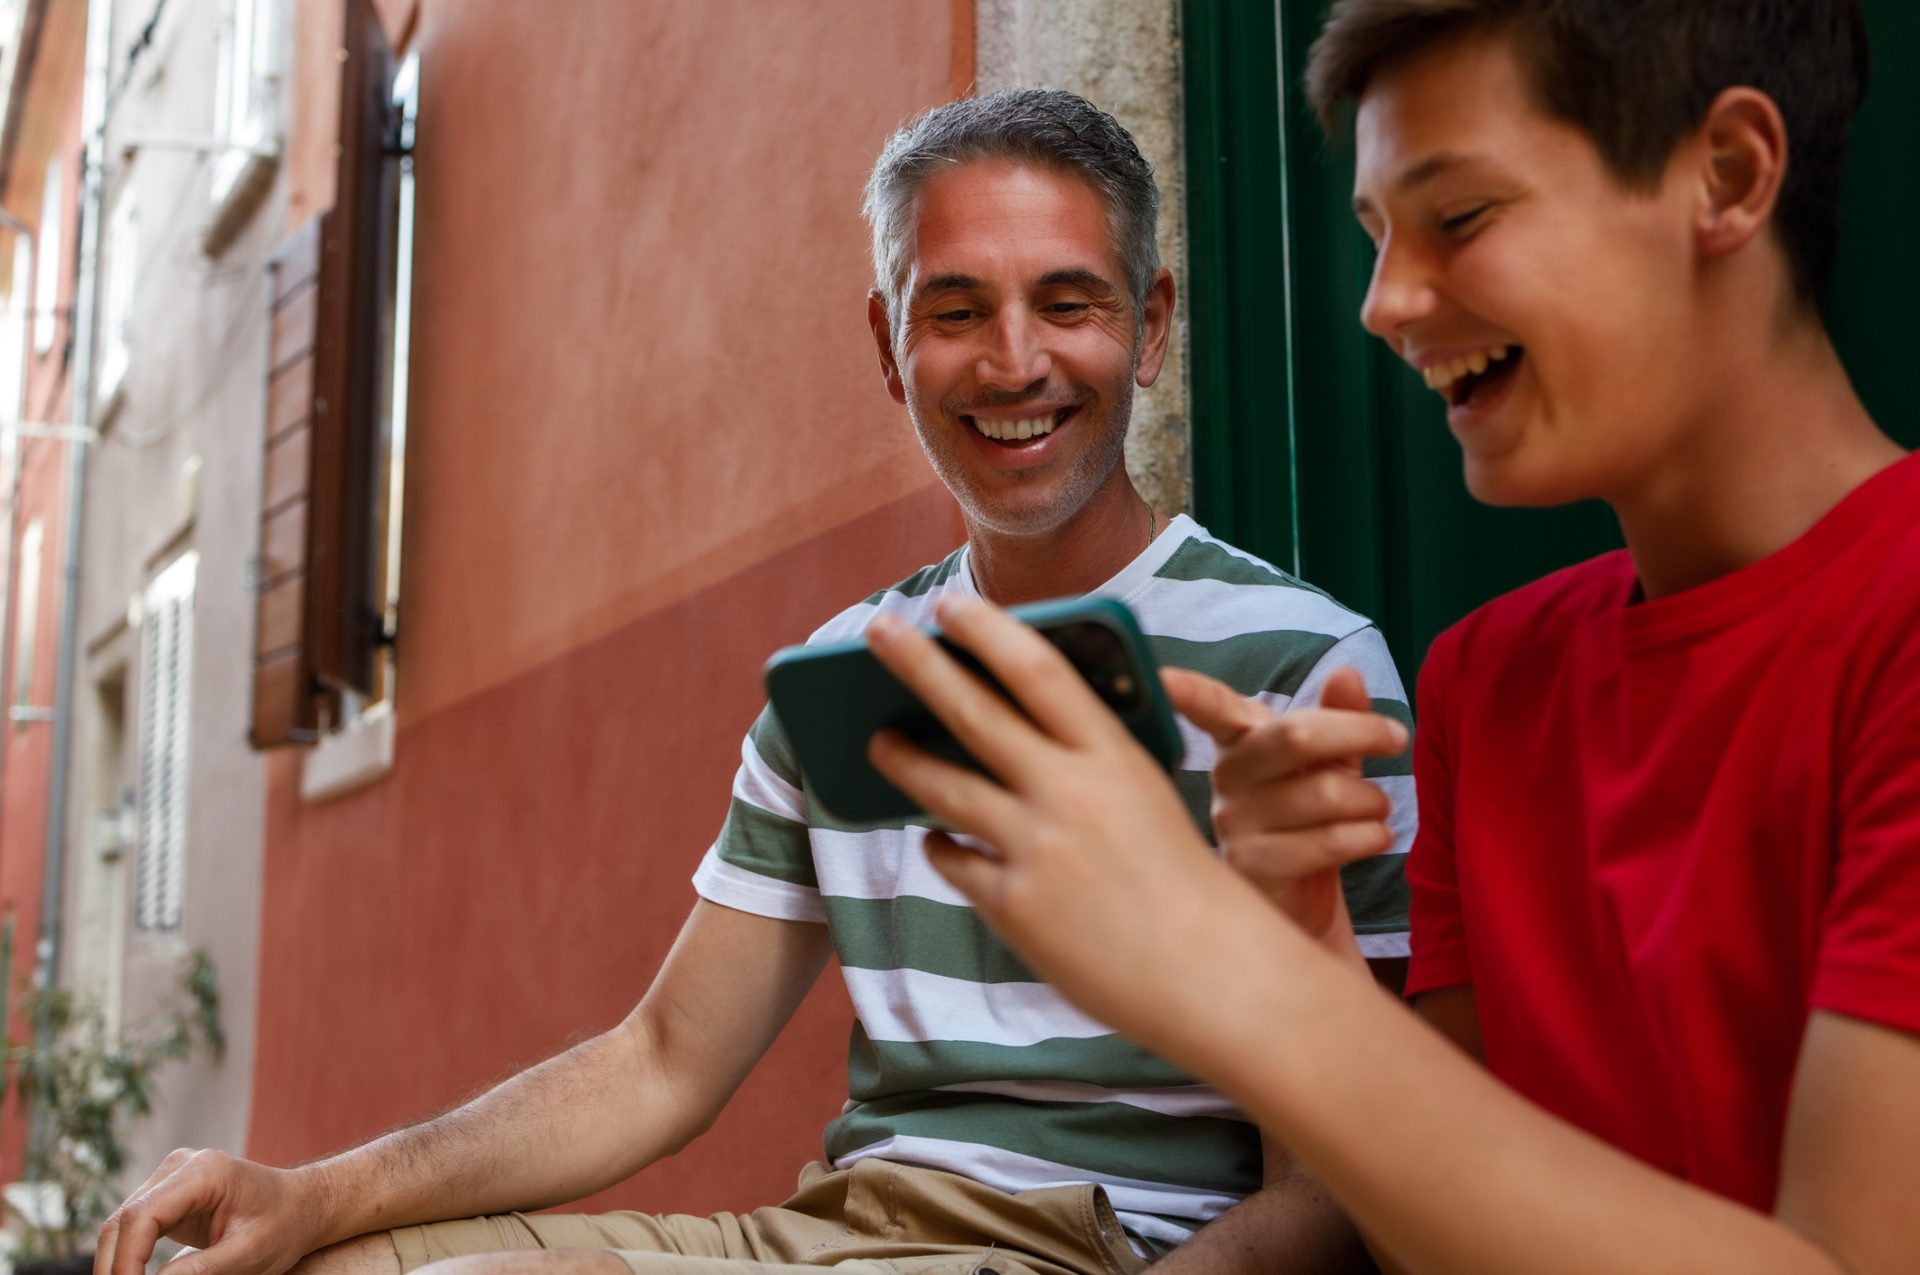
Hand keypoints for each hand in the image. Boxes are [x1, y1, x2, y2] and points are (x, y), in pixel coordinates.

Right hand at [97, 1149, 331, 1274]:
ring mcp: (171, 1176)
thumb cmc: (284, 1226)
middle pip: (123, 1220)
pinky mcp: (168, 1194)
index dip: (126, 1262)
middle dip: (115, 1267)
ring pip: (121, 1225)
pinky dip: (129, 1256)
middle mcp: (180, 1166)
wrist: (302, 1205)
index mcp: (204, 1172)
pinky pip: (134, 1226)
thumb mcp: (248, 1255)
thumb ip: (199, 1272)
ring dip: (118, 1263)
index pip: (141, 1216)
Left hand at [865, 596, 1336, 1061]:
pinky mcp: (1014, 907)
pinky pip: (956, 862)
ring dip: (903, 758)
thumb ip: (1088, 760)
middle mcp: (1068, 794)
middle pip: (973, 712)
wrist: (1214, 976)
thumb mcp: (1146, 795)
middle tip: (877, 632)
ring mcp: (1036, 850)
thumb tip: (1015, 730)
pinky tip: (934, 839)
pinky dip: (941, 845)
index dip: (987, 630)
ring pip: (945, 788)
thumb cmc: (1187, 881)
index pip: (1036, 669)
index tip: (949, 603)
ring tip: (877, 741)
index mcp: (1113, 756)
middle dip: (917, 665)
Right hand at [1164, 666, 1407, 963]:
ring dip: (1371, 800)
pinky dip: (1366, 837)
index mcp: (1241, 740)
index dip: (1190, 692)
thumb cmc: (1313, 818)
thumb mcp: (1332, 761)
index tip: (1165, 677)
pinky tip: (1375, 838)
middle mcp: (1227, 776)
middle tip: (1397, 740)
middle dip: (1359, 732)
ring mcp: (1233, 823)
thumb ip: (1339, 716)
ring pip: (1323, 793)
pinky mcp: (1251, 866)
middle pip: (1294, 736)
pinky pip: (1324, 842)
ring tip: (1379, 810)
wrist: (1306, 899)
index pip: (1212, 707)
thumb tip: (1346, 673)